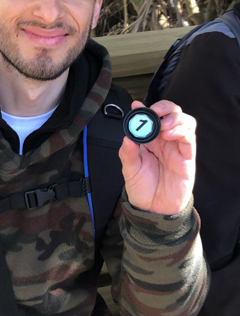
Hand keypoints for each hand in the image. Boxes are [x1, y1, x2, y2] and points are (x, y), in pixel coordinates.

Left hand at [118, 100, 195, 214]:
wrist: (153, 209)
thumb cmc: (142, 189)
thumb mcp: (129, 170)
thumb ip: (128, 153)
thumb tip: (127, 136)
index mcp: (149, 140)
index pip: (151, 118)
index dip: (145, 109)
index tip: (136, 106)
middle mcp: (165, 140)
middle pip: (171, 113)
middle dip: (164, 107)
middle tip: (154, 112)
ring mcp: (177, 147)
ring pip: (184, 120)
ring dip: (175, 117)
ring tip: (163, 126)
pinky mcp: (188, 157)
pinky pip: (190, 138)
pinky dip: (181, 131)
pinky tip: (169, 135)